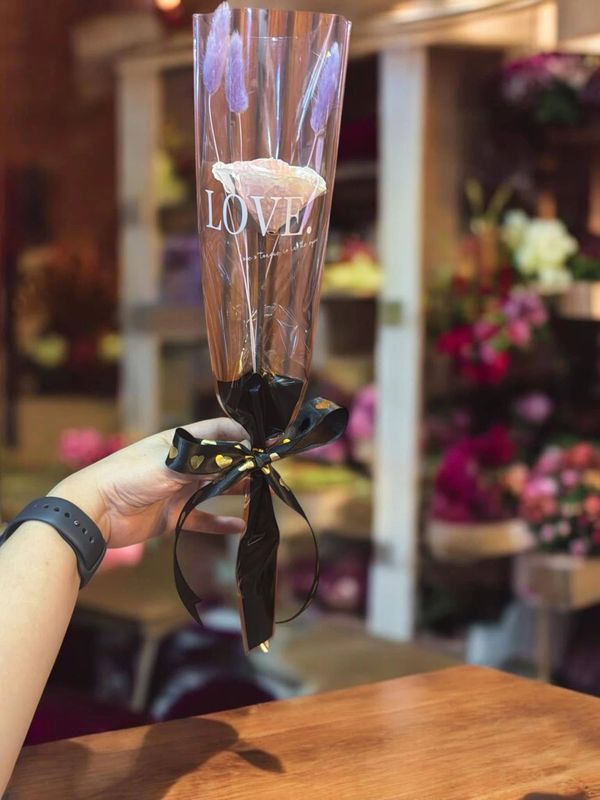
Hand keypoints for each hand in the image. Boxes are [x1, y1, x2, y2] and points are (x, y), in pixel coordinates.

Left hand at [50, 418, 247, 547]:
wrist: (95, 511)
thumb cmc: (128, 476)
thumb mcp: (170, 464)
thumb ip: (205, 463)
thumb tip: (238, 460)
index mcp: (180, 443)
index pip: (217, 431)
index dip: (240, 434)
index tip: (263, 442)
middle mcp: (182, 465)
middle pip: (220, 461)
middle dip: (245, 465)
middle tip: (268, 472)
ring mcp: (178, 490)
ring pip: (215, 489)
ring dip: (237, 491)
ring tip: (261, 495)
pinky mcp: (174, 516)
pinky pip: (203, 518)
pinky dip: (221, 522)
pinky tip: (240, 526)